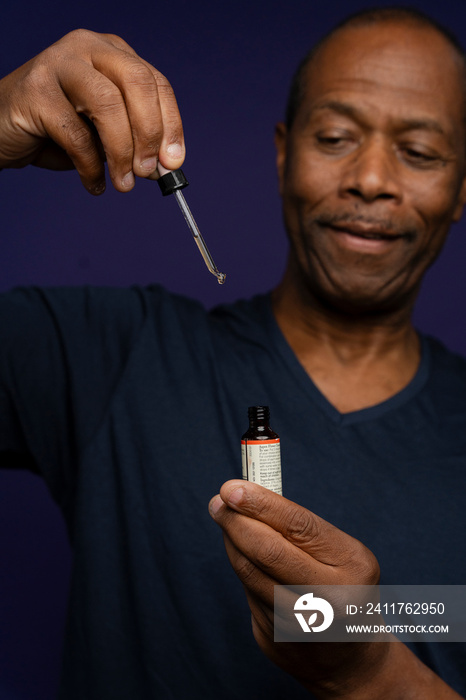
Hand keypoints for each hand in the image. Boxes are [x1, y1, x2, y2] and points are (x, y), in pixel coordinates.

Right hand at [0, 29, 184, 193]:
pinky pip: (75, 134)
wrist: (2, 127)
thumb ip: (134, 142)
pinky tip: (94, 184)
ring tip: (124, 183)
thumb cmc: (57, 129)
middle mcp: (88, 48)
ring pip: (107, 104)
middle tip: (149, 172)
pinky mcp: (36, 90)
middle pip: (137, 83)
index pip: (156, 83)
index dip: (171, 125)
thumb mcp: (105, 134)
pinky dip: (90, 167)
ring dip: (122, 152)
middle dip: (150, 133)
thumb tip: (163, 167)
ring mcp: (59, 64)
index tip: (173, 163)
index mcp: (112, 53)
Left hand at [209, 480, 460, 698]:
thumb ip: (298, 527)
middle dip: (236, 522)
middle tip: (217, 503)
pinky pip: (249, 595)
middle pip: (269, 552)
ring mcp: (302, 627)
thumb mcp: (339, 551)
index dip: (261, 504)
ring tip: (226, 521)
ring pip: (251, 574)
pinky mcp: (277, 642)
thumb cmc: (341, 584)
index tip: (231, 488)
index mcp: (354, 567)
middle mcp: (331, 600)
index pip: (299, 526)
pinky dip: (242, 569)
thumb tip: (245, 496)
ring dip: (232, 543)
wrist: (350, 658)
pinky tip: (243, 556)